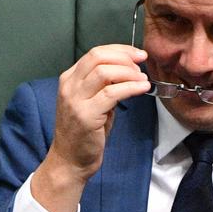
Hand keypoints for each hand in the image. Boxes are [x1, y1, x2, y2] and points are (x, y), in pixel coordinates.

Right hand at [32, 45, 149, 211]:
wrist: (70, 160)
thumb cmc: (84, 132)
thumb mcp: (92, 102)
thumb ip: (105, 84)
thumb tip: (129, 70)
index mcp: (69, 79)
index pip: (95, 53)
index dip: (120, 50)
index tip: (137, 54)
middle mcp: (69, 86)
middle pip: (98, 57)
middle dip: (125, 57)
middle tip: (142, 64)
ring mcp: (75, 100)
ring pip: (104, 72)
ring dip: (129, 72)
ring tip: (143, 80)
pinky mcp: (86, 115)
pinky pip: (112, 93)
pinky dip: (130, 87)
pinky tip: (142, 89)